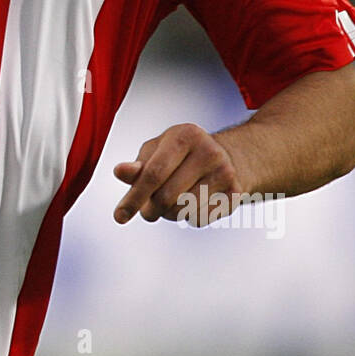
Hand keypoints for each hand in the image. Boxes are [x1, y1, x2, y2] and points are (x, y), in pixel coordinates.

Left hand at [112, 122, 246, 225]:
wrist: (231, 158)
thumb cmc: (184, 155)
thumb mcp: (158, 152)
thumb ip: (138, 166)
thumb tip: (120, 172)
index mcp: (184, 135)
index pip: (153, 173)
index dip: (133, 197)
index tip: (119, 217)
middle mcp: (208, 151)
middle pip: (165, 197)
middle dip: (150, 209)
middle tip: (149, 210)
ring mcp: (225, 173)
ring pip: (182, 211)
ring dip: (169, 214)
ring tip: (172, 202)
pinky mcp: (235, 194)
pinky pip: (200, 219)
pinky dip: (189, 217)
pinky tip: (194, 203)